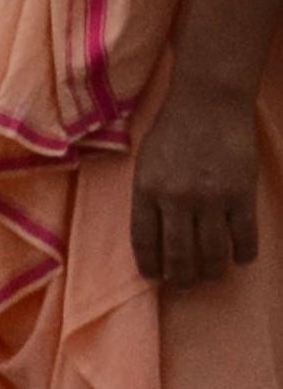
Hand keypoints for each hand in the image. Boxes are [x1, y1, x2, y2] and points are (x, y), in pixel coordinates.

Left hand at [130, 78, 260, 288]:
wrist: (210, 102)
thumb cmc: (173, 128)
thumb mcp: (145, 160)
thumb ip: (148, 194)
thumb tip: (153, 232)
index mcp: (146, 189)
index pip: (145, 241)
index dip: (150, 265)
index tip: (154, 278)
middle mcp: (176, 199)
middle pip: (179, 254)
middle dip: (181, 278)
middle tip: (184, 286)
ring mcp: (211, 199)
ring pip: (212, 252)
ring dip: (211, 271)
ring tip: (210, 277)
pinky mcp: (241, 195)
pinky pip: (244, 236)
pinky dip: (243, 253)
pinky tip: (240, 259)